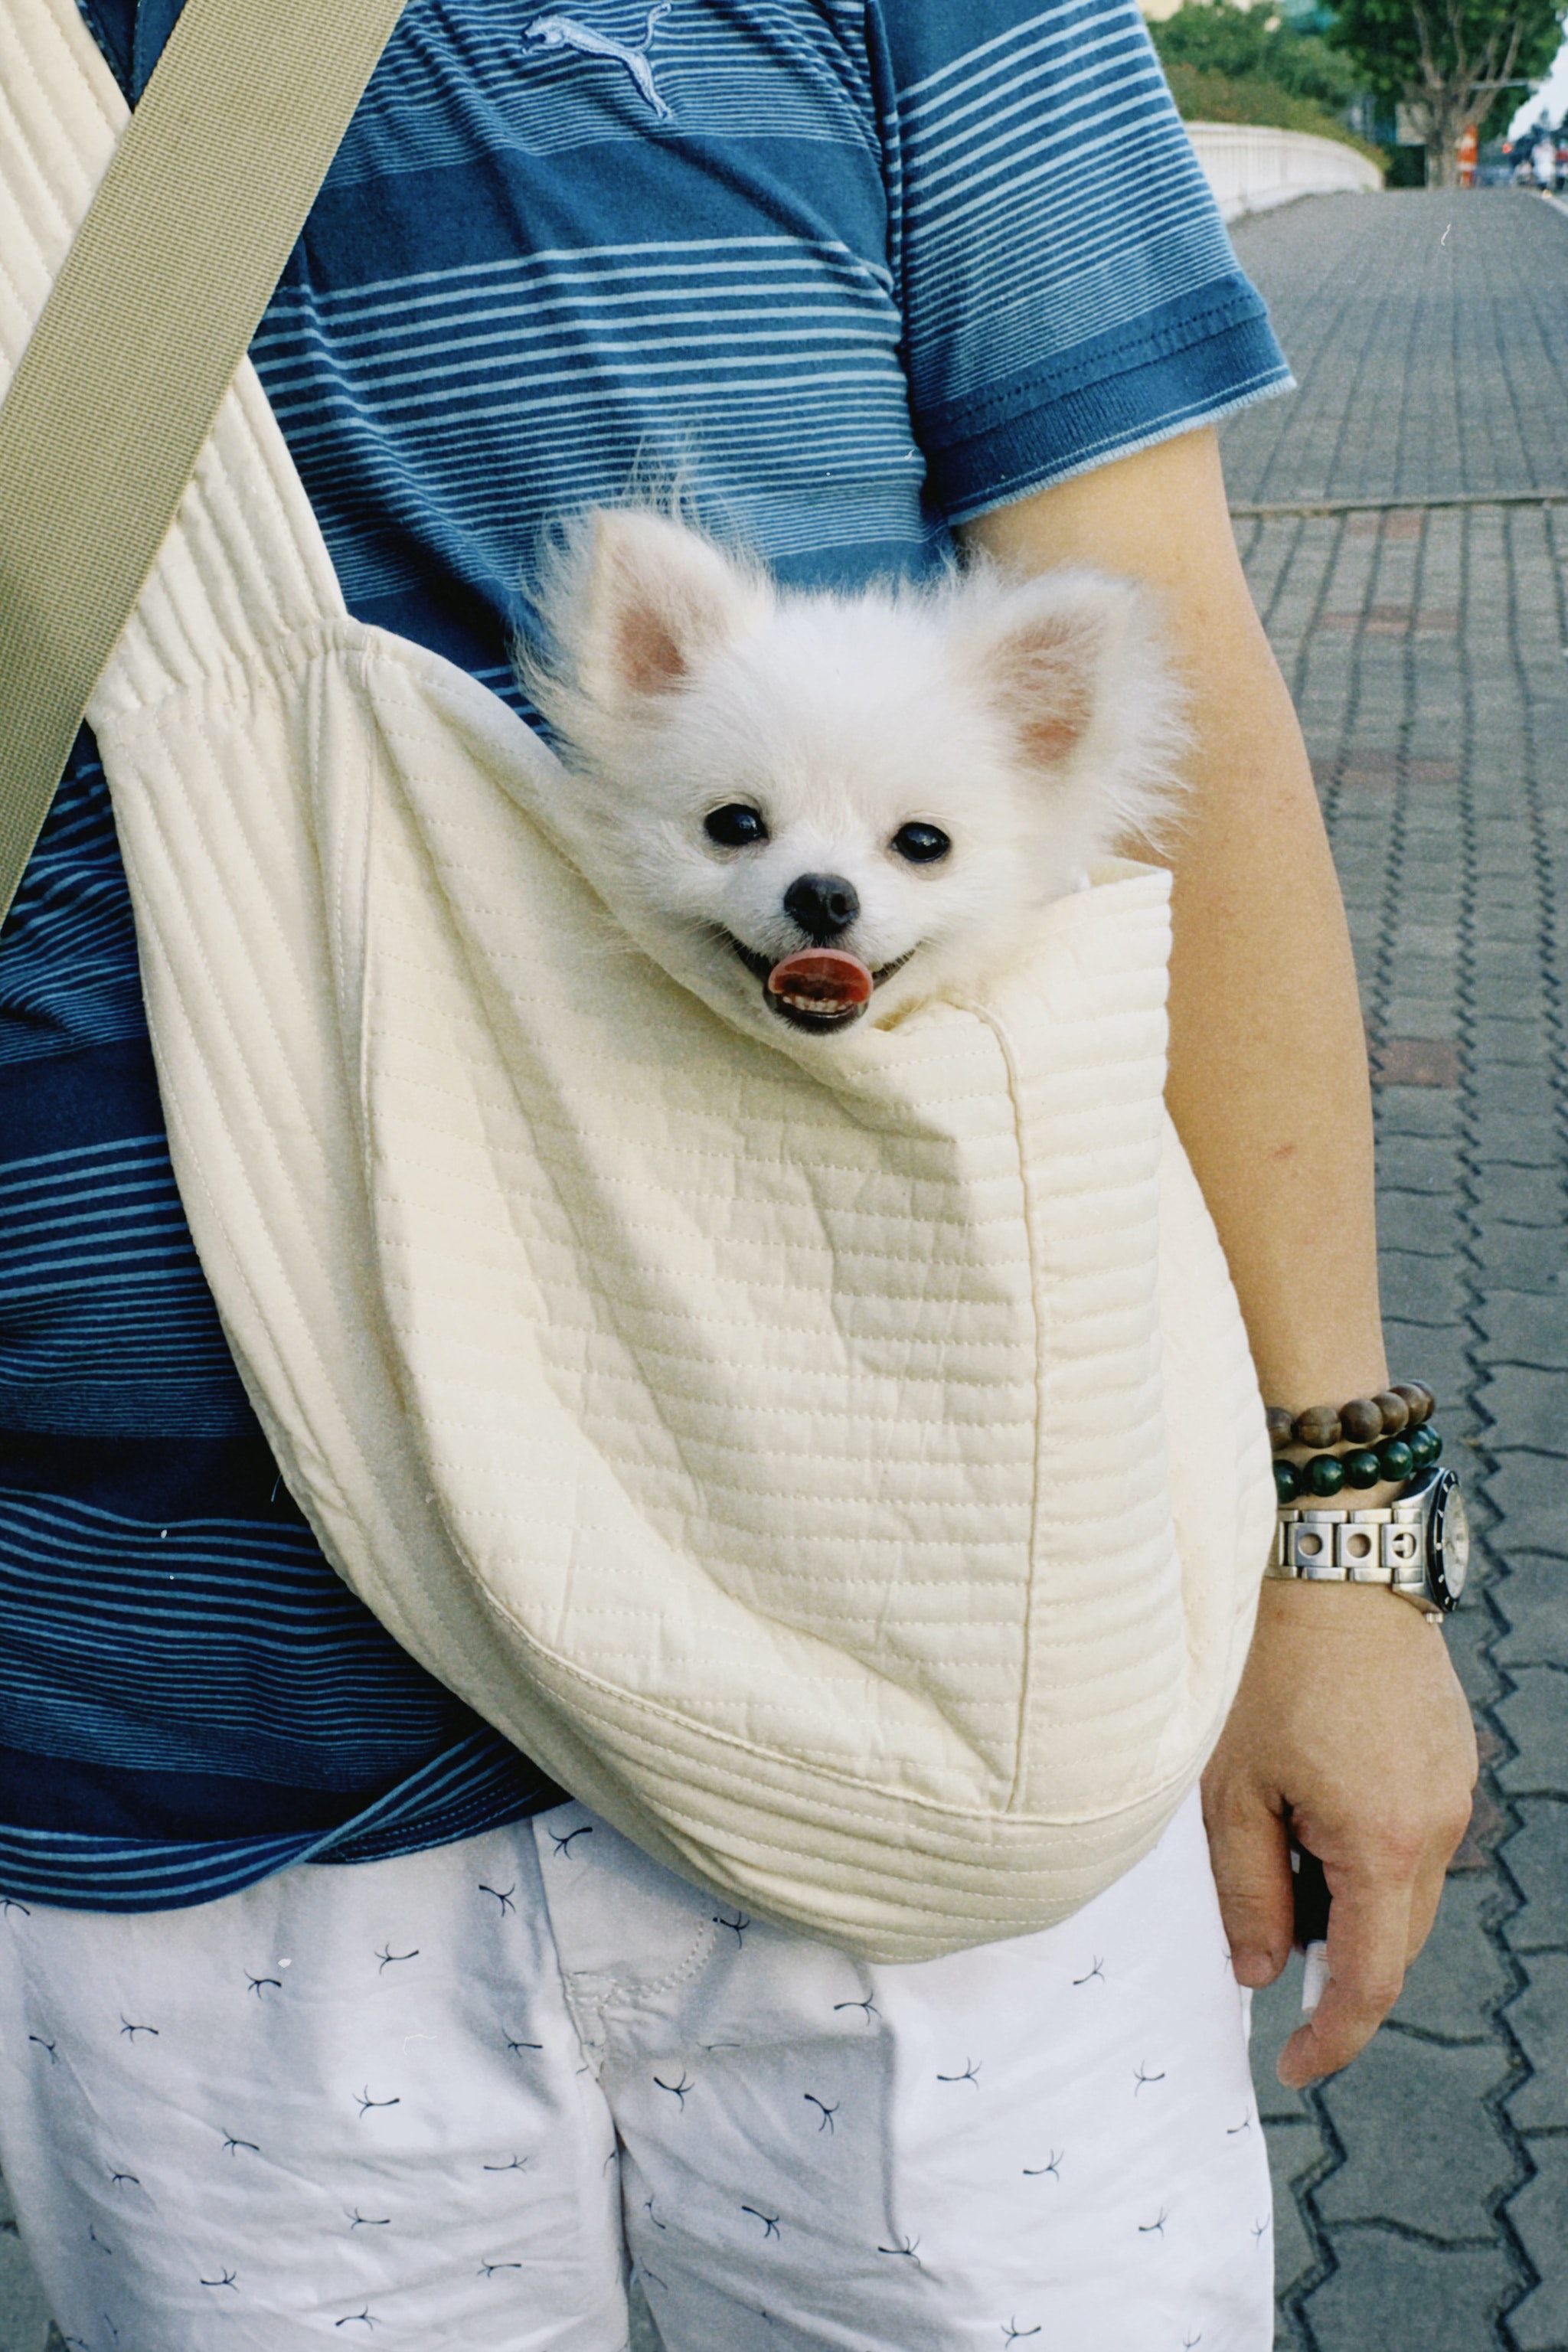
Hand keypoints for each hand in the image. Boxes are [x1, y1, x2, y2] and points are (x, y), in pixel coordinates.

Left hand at [1202, 1577, 1476, 2085]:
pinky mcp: (1448, 1756)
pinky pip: (1414, 1838)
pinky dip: (1367, 1856)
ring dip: (1348, 1906)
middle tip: (1266, 1964)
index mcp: (1385, 1845)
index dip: (1331, 2036)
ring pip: (1405, 1890)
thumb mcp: (1233, 1788)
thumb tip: (1261, 1970)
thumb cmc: (1269, 1667)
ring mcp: (1453, 1789)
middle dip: (1334, 1970)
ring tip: (1277, 1864)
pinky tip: (1311, 1817)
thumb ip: (1247, 1891)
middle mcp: (1439, 1827)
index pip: (1369, 1981)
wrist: (1333, 1559)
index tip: (1291, 2064)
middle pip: (1393, 1942)